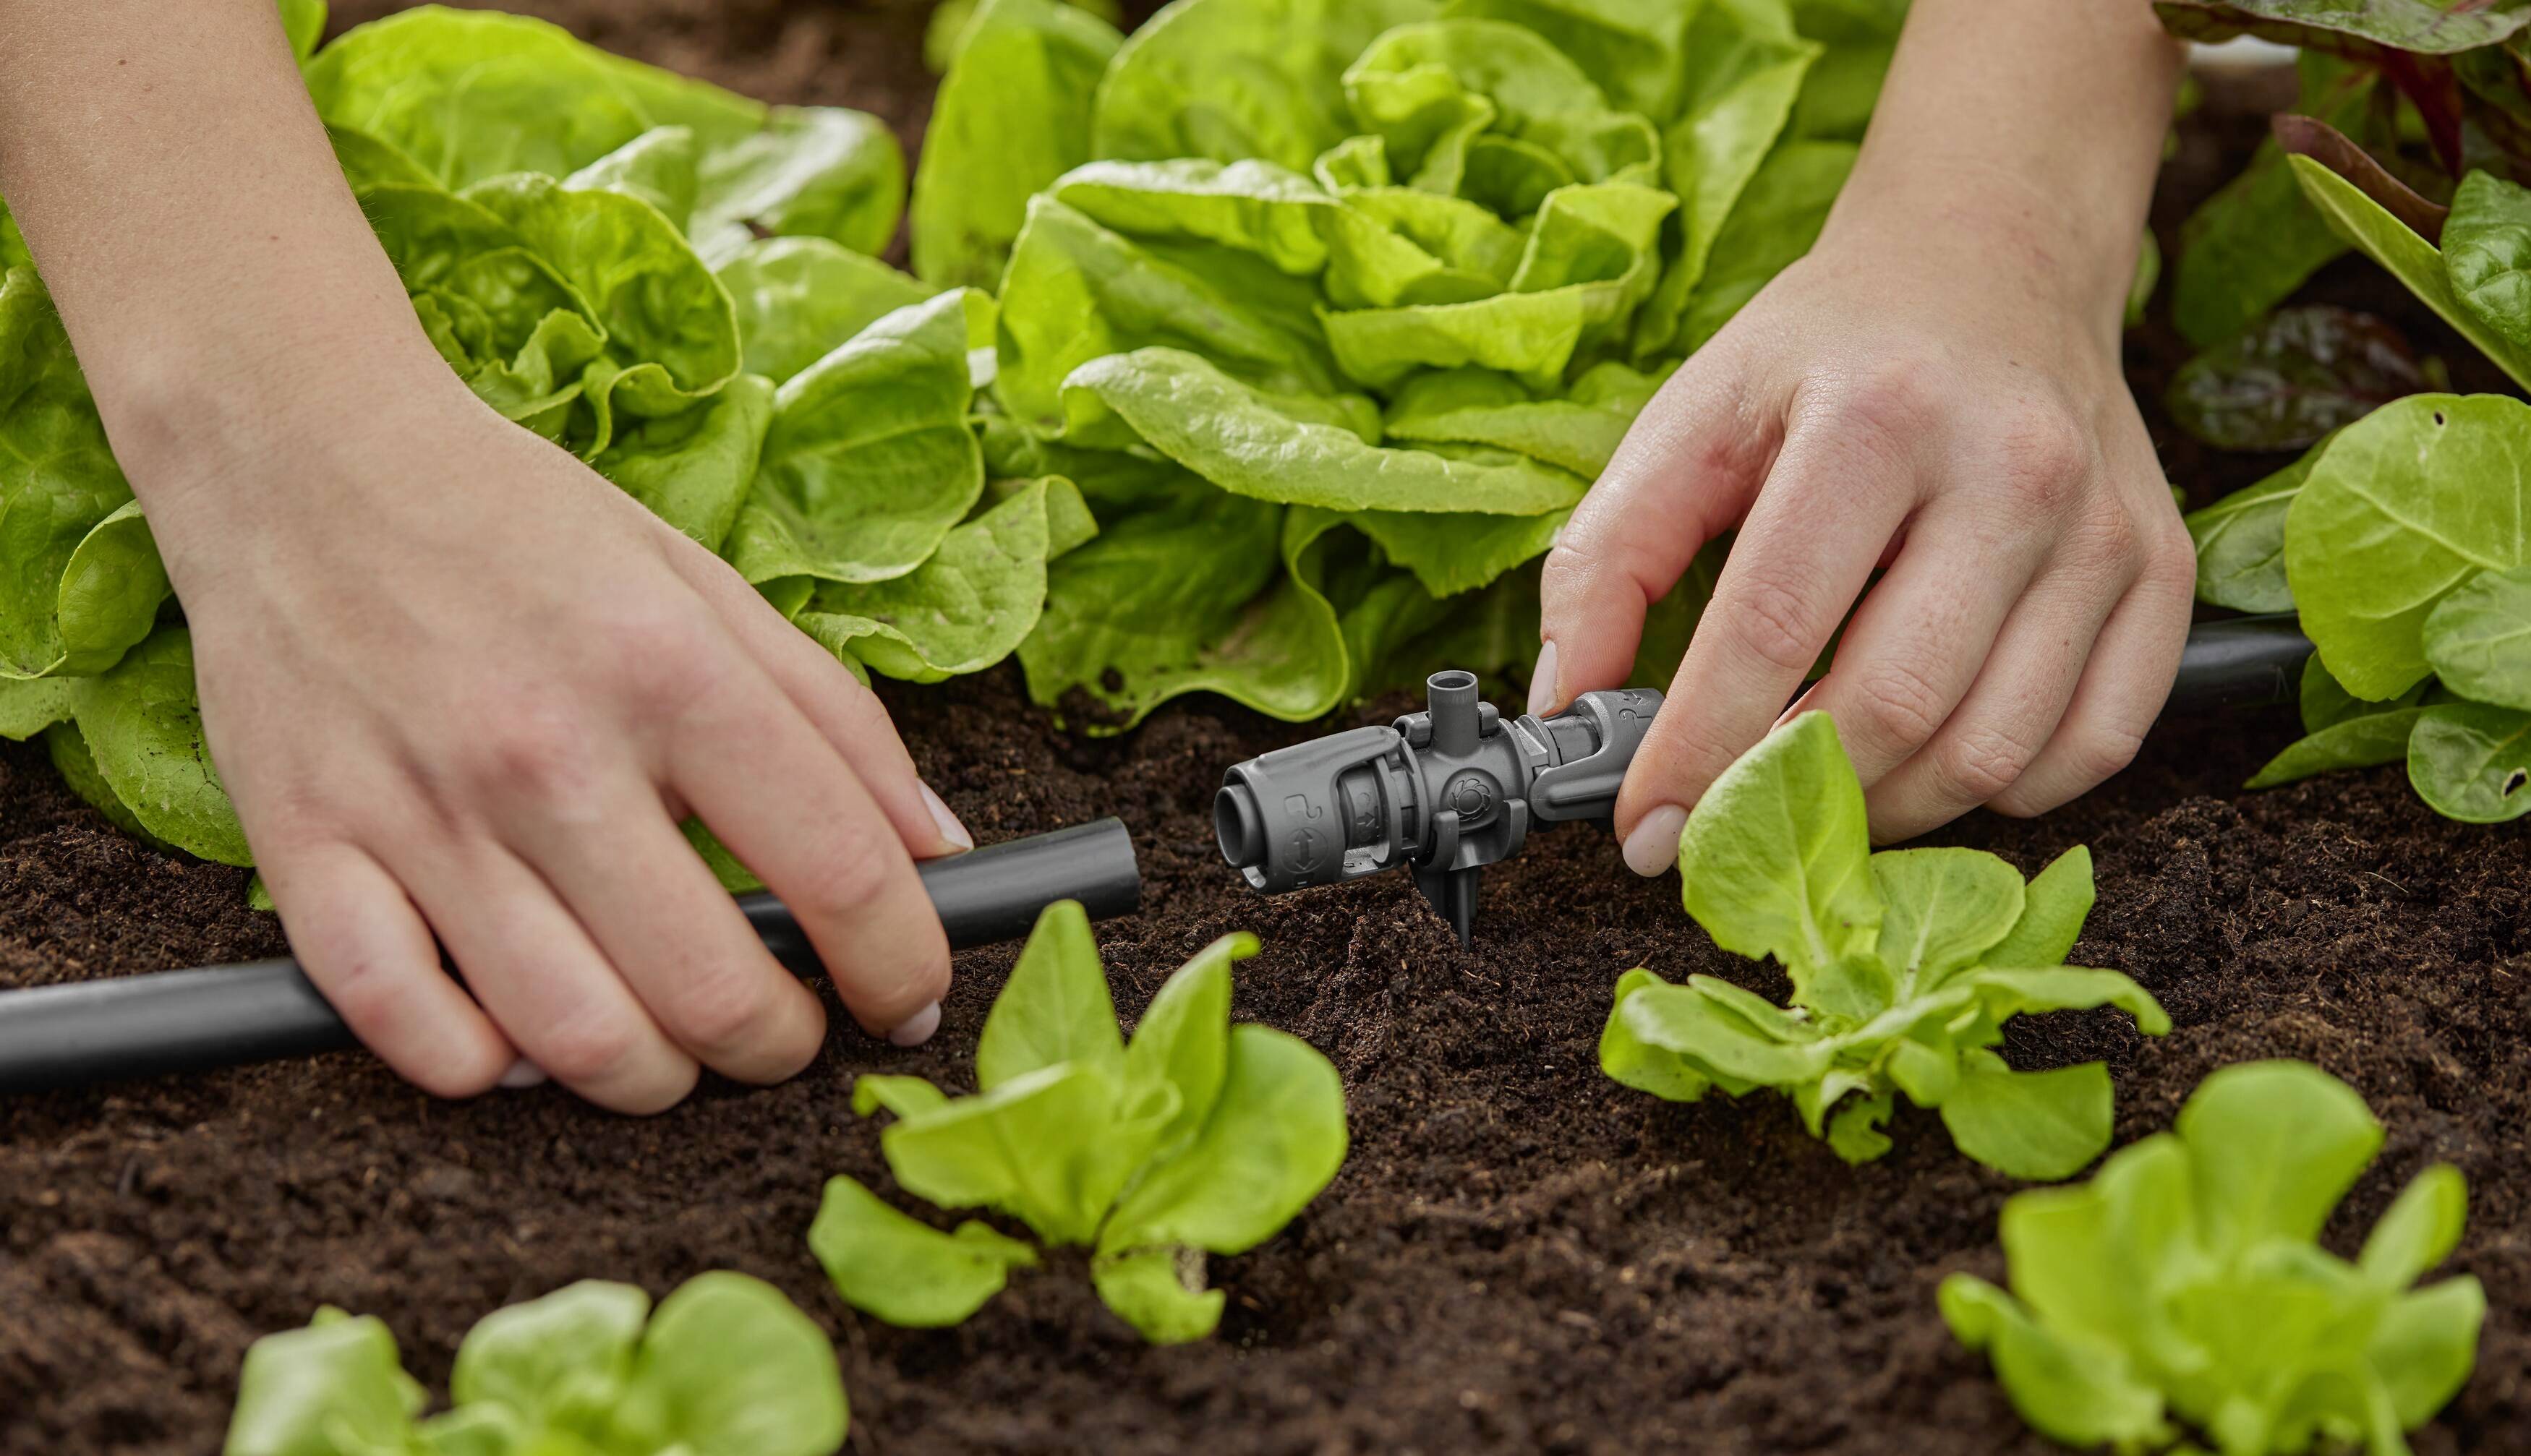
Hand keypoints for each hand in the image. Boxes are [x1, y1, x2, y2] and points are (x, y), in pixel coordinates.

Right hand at [142, 367, 969, 1111]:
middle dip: (781, 1046)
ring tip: (674, 1045)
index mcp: (670, 671)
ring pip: (577, 1040)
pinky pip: (403, 1026)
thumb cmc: (520, 527)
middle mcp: (549, 750)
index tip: (907, 997)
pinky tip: (521, 1033)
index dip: (902, 967)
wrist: (301, 454)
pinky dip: (481, 1063)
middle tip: (786, 1025)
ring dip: (656, 1080)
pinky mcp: (307, 849)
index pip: (840, 872)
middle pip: (715, 993)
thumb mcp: (706, 586)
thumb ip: (836, 721)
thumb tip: (940, 853)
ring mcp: (420, 811)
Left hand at [1536, 170, 2194, 867]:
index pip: (1772, 627)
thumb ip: (1606, 558)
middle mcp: (2010, 468)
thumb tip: (1565, 708)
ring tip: (1818, 797)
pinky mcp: (2164, 568)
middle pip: (1893, 703)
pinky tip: (1929, 763)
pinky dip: (2002, 793)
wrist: (1993, 262)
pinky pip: (2094, 743)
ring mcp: (2104, 526)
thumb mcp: (1692, 416)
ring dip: (1887, 812)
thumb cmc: (1827, 357)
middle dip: (1789, 798)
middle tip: (1725, 828)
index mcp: (1875, 416)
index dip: (1696, 750)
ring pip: (1995, 748)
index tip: (1641, 829)